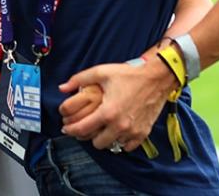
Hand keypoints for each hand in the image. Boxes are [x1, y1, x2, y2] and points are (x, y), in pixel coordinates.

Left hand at [58, 58, 178, 151]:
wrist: (156, 78)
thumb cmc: (129, 75)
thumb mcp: (100, 72)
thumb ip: (79, 80)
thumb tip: (62, 87)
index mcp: (107, 112)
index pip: (83, 129)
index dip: (71, 130)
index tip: (66, 128)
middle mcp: (120, 125)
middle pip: (97, 143)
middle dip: (88, 136)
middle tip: (86, 127)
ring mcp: (133, 131)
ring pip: (112, 145)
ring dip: (105, 139)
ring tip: (101, 128)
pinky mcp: (143, 133)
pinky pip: (128, 146)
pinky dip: (120, 141)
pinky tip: (116, 131)